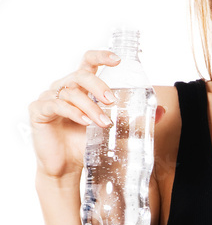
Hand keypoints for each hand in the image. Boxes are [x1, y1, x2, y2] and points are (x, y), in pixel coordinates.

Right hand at [29, 49, 165, 180]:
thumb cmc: (84, 144)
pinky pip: (56, 105)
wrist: (66, 167)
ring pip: (70, 92)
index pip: (88, 62)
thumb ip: (132, 119)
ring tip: (102, 122)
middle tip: (111, 101)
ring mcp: (49, 98)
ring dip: (90, 106)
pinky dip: (73, 113)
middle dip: (99, 86)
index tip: (118, 59)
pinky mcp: (39, 111)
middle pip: (80, 75)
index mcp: (80, 87)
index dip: (101, 56)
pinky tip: (85, 122)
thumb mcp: (112, 130)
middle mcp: (63, 88)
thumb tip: (161, 111)